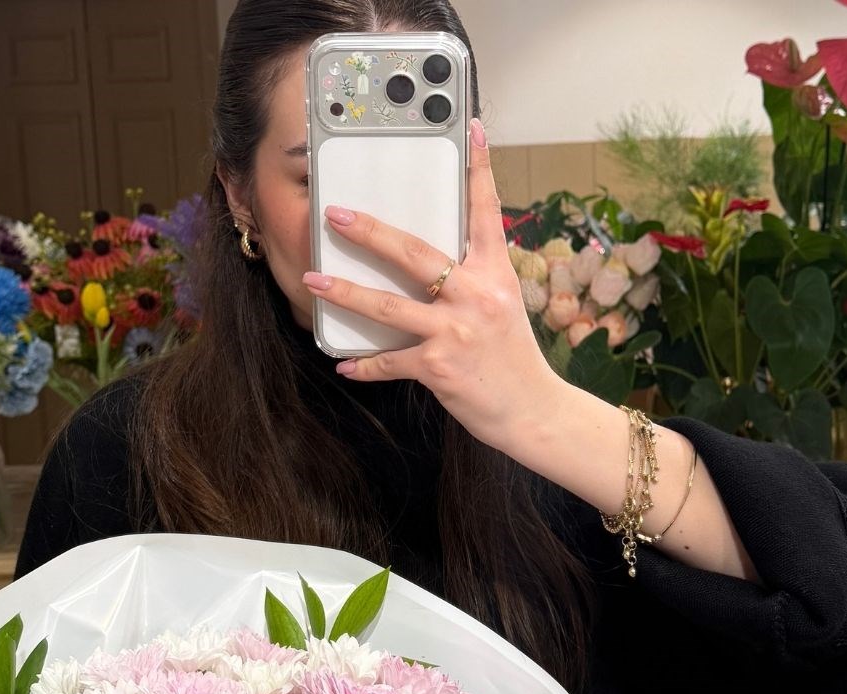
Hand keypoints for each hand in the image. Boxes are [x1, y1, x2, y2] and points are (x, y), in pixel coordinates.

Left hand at [301, 117, 566, 459]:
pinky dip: (365, 365)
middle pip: (415, 252)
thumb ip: (472, 282)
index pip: (486, 211)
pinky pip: (390, 361)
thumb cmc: (514, 360)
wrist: (533, 412)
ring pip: (389, 306)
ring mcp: (455, 331)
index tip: (472, 127)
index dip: (479, 168)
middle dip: (371, 232)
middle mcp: (475, 295)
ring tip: (313, 280)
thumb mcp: (503, 307)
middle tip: (337, 215)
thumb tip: (433, 267)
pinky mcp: (439, 367)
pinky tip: (344, 365)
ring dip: (345, 292)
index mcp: (495, 273)